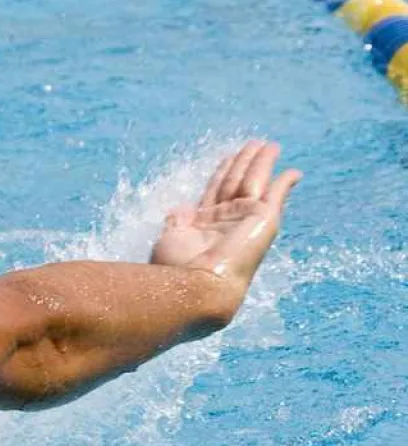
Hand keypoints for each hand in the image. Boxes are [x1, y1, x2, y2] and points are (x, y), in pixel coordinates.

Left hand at [151, 140, 301, 291]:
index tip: (229, 156)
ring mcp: (246, 219)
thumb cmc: (178, 268)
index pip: (216, 189)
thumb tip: (181, 207)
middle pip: (237, 181)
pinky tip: (294, 173)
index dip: (223, 170)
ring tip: (269, 145)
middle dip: (245, 161)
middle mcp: (227, 220)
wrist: (198, 285)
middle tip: (255, 143)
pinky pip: (277, 195)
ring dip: (261, 162)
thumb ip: (176, 221)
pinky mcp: (264, 220)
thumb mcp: (170, 239)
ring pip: (254, 181)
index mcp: (204, 223)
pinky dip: (285, 184)